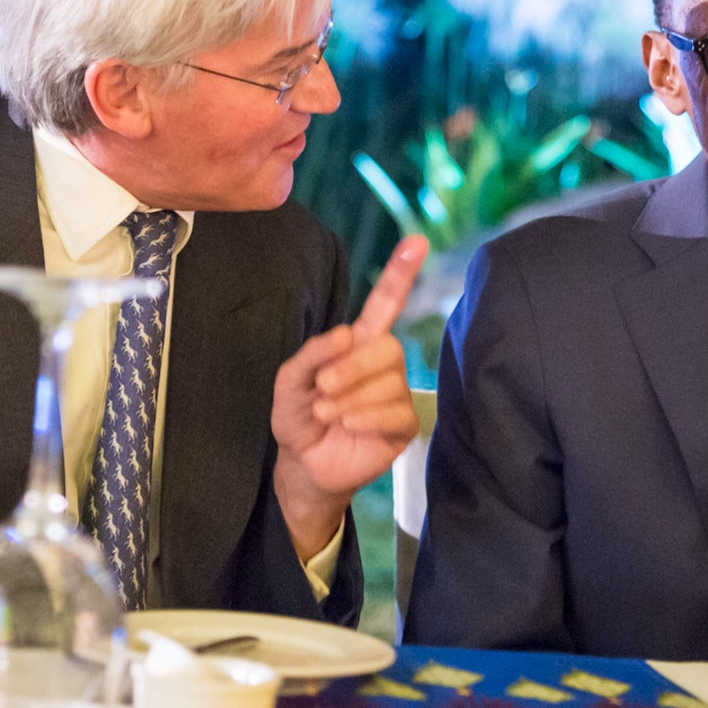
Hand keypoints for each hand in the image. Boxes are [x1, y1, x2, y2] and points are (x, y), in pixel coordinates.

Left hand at [271, 235, 429, 559]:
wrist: (304, 465)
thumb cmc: (300, 417)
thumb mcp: (289, 382)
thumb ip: (312, 354)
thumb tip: (348, 334)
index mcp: (359, 343)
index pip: (385, 304)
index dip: (401, 273)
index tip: (418, 241)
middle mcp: (384, 363)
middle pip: (387, 346)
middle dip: (351, 367)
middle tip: (323, 389)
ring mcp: (398, 394)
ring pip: (389, 381)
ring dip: (350, 398)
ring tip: (328, 414)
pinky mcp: (404, 425)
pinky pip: (395, 411)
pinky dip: (365, 417)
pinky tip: (348, 425)